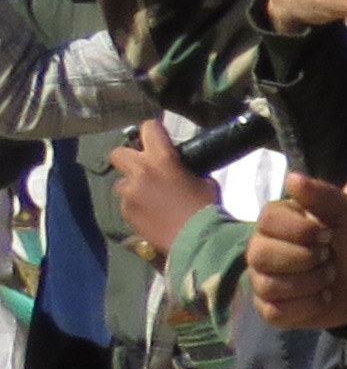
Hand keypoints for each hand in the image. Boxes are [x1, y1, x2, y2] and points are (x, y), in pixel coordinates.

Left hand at [107, 120, 211, 255]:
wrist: (196, 239)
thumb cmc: (205, 208)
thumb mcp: (203, 181)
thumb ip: (187, 170)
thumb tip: (181, 170)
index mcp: (162, 159)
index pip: (148, 129)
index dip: (153, 131)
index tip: (157, 137)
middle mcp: (140, 172)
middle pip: (118, 153)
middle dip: (128, 158)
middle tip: (141, 167)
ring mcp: (129, 193)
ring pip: (121, 183)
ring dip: (132, 187)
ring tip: (148, 198)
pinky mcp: (125, 212)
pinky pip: (126, 203)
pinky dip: (135, 206)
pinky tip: (150, 214)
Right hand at [247, 175, 346, 331]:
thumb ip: (322, 196)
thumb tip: (292, 178)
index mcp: (276, 222)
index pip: (267, 222)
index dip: (300, 231)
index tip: (327, 233)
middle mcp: (262, 250)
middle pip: (261, 256)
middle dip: (305, 259)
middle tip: (328, 256)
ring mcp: (264, 281)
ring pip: (270, 286)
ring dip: (310, 283)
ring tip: (329, 276)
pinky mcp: (273, 309)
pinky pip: (277, 311)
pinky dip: (307, 306)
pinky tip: (322, 297)